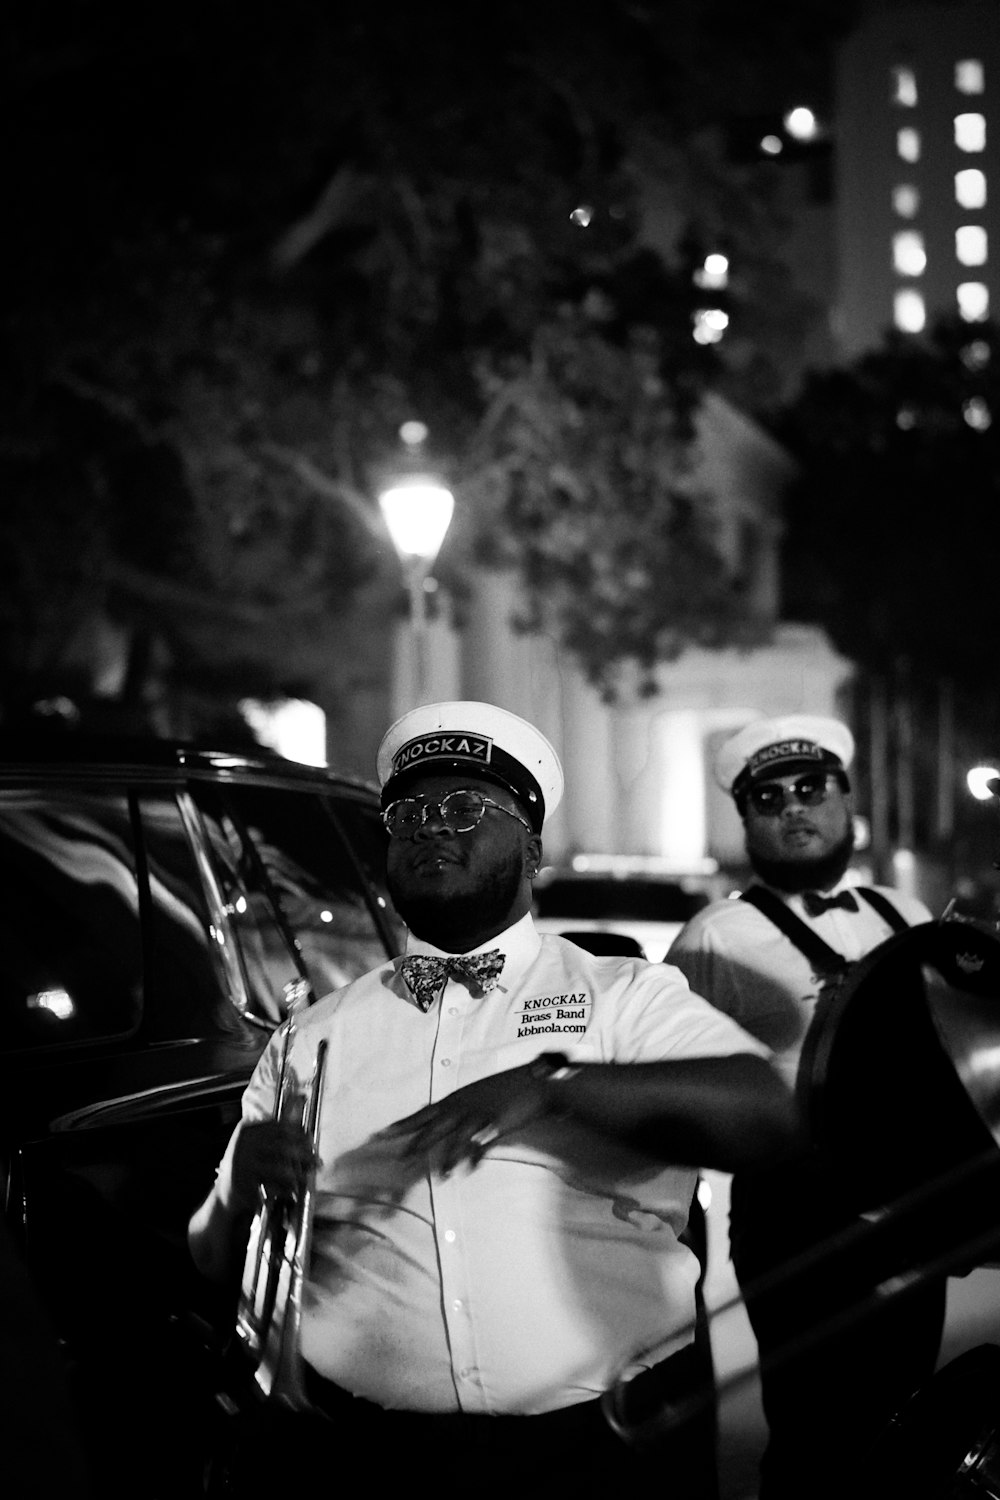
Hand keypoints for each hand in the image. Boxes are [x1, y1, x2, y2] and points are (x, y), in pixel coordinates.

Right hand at [231, 1119, 317, 1210]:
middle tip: (317, 1160)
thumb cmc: (248, 1165)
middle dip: (304, 1154)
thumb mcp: (256, 1143)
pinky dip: (286, 1189)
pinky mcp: (244, 1186)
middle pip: (283, 1147)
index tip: (311, 1140)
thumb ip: (276, 1133)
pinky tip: (293, 1190)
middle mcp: (242, 1145)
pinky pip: (272, 1188)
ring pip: (280, 1170)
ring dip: (299, 1174)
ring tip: (308, 1176)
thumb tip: (306, 1125)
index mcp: (246, 1130)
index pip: (280, 1127)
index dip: (300, 1133)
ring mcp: (242, 1166)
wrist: (225, 1192)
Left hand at [378, 1066, 547, 1174]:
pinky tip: (466, 1170)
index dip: (403, 1124)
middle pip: (434, 1126)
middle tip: (400, 1160)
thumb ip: (463, 1112)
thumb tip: (453, 1131)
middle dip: (416, 1144)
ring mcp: (479, 1112)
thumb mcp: (478, 1097)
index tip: (382, 1133)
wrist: (535, 1081)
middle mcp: (463, 1104)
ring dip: (447, 1157)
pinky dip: (473, 1157)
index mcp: (457, 1098)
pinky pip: (481, 1142)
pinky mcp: (497, 1121)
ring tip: (440, 1175)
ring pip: (456, 1136)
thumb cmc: (507, 1089)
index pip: (423, 1113)